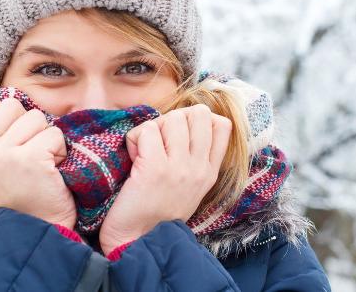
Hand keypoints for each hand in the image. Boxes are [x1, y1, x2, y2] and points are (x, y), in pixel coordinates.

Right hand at [0, 94, 76, 228]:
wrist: (36, 231)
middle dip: (27, 124)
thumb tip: (2, 101)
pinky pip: (54, 133)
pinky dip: (59, 150)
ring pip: (35, 117)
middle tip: (28, 153)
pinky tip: (51, 171)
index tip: (4, 126)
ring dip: (45, 138)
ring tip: (40, 163)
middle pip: (10, 105)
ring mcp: (3, 156)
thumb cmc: (18, 194)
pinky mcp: (30, 159)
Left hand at [99, 104, 231, 254]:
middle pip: (199, 114)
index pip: (222, 125)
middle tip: (159, 141)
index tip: (179, 135)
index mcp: (210, 172)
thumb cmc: (157, 212)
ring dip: (152, 129)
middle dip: (174, 119)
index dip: (197, 120)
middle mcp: (199, 168)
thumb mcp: (190, 187)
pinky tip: (133, 159)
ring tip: (145, 151)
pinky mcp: (154, 168)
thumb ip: (196, 159)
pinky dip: (134, 140)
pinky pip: (146, 130)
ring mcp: (179, 168)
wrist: (138, 242)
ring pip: (172, 118)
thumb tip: (188, 122)